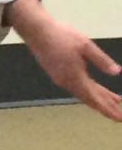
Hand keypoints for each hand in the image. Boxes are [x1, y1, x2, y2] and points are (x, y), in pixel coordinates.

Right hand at [5, 0, 121, 120]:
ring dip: (99, 98)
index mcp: (76, 78)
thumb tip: (117, 72)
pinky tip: (94, 89)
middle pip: (90, 99)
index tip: (119, 118)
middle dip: (106, 106)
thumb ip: (101, 60)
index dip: (108, 109)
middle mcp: (67, 83)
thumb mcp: (85, 45)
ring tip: (114, 101)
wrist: (36, 30)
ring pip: (83, 94)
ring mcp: (61, 79)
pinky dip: (89, 92)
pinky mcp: (57, 73)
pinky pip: (77, 88)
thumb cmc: (61, 36)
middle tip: (119, 115)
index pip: (95, 99)